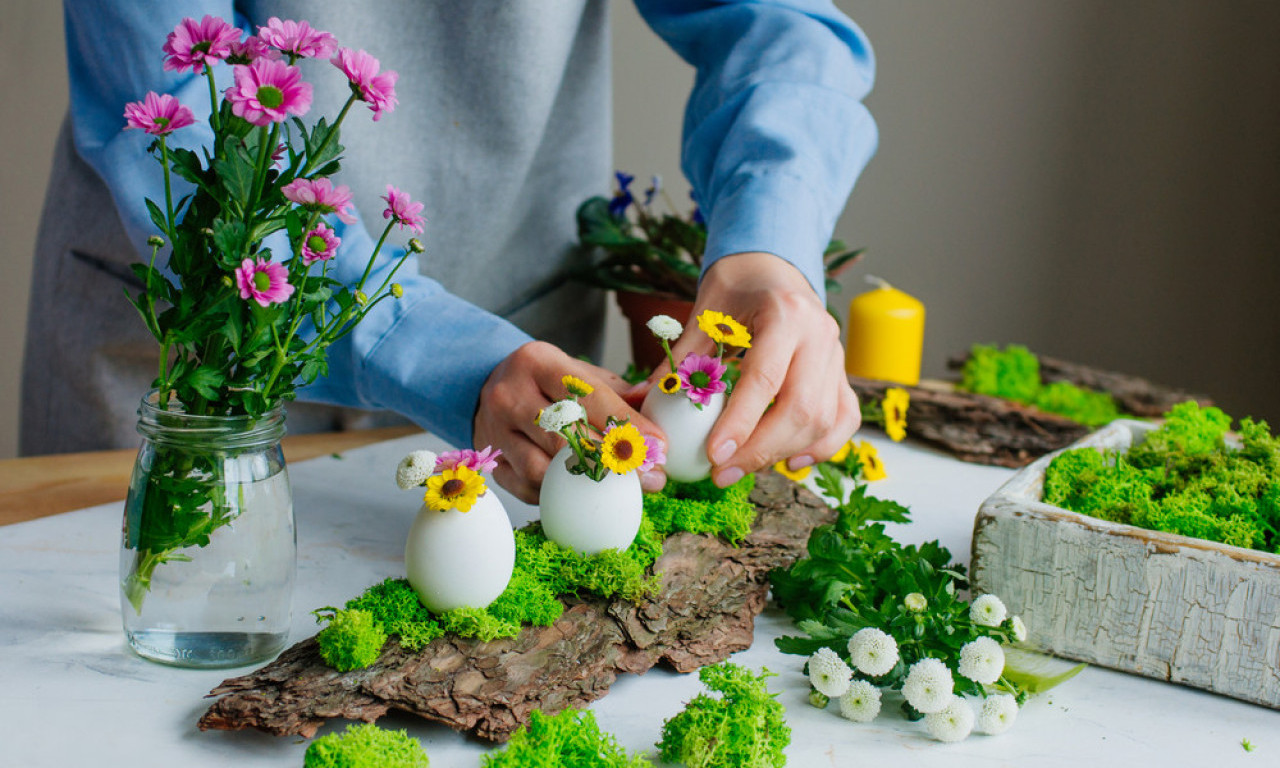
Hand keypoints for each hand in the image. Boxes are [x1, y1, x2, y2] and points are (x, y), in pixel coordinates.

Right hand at [475, 341, 666, 502]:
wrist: (489, 386)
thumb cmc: (546, 381)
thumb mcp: (579, 373)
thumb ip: (619, 395)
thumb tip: (659, 427)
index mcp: (538, 362)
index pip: (589, 397)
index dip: (627, 425)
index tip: (659, 446)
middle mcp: (510, 394)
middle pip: (567, 437)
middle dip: (615, 461)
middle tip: (652, 478)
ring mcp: (495, 430)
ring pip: (544, 469)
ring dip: (587, 484)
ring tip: (623, 489)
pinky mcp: (491, 461)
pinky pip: (527, 488)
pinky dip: (559, 494)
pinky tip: (584, 494)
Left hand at [663, 251, 859, 486]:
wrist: (772, 266)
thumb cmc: (735, 288)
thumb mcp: (703, 312)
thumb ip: (682, 357)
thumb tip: (650, 399)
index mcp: (784, 314)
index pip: (765, 378)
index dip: (741, 422)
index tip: (715, 455)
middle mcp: (820, 335)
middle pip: (802, 408)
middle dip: (761, 450)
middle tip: (722, 473)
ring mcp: (837, 355)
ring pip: (825, 420)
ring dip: (784, 452)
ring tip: (743, 468)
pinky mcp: (841, 373)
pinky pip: (843, 418)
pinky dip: (821, 446)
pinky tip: (789, 461)